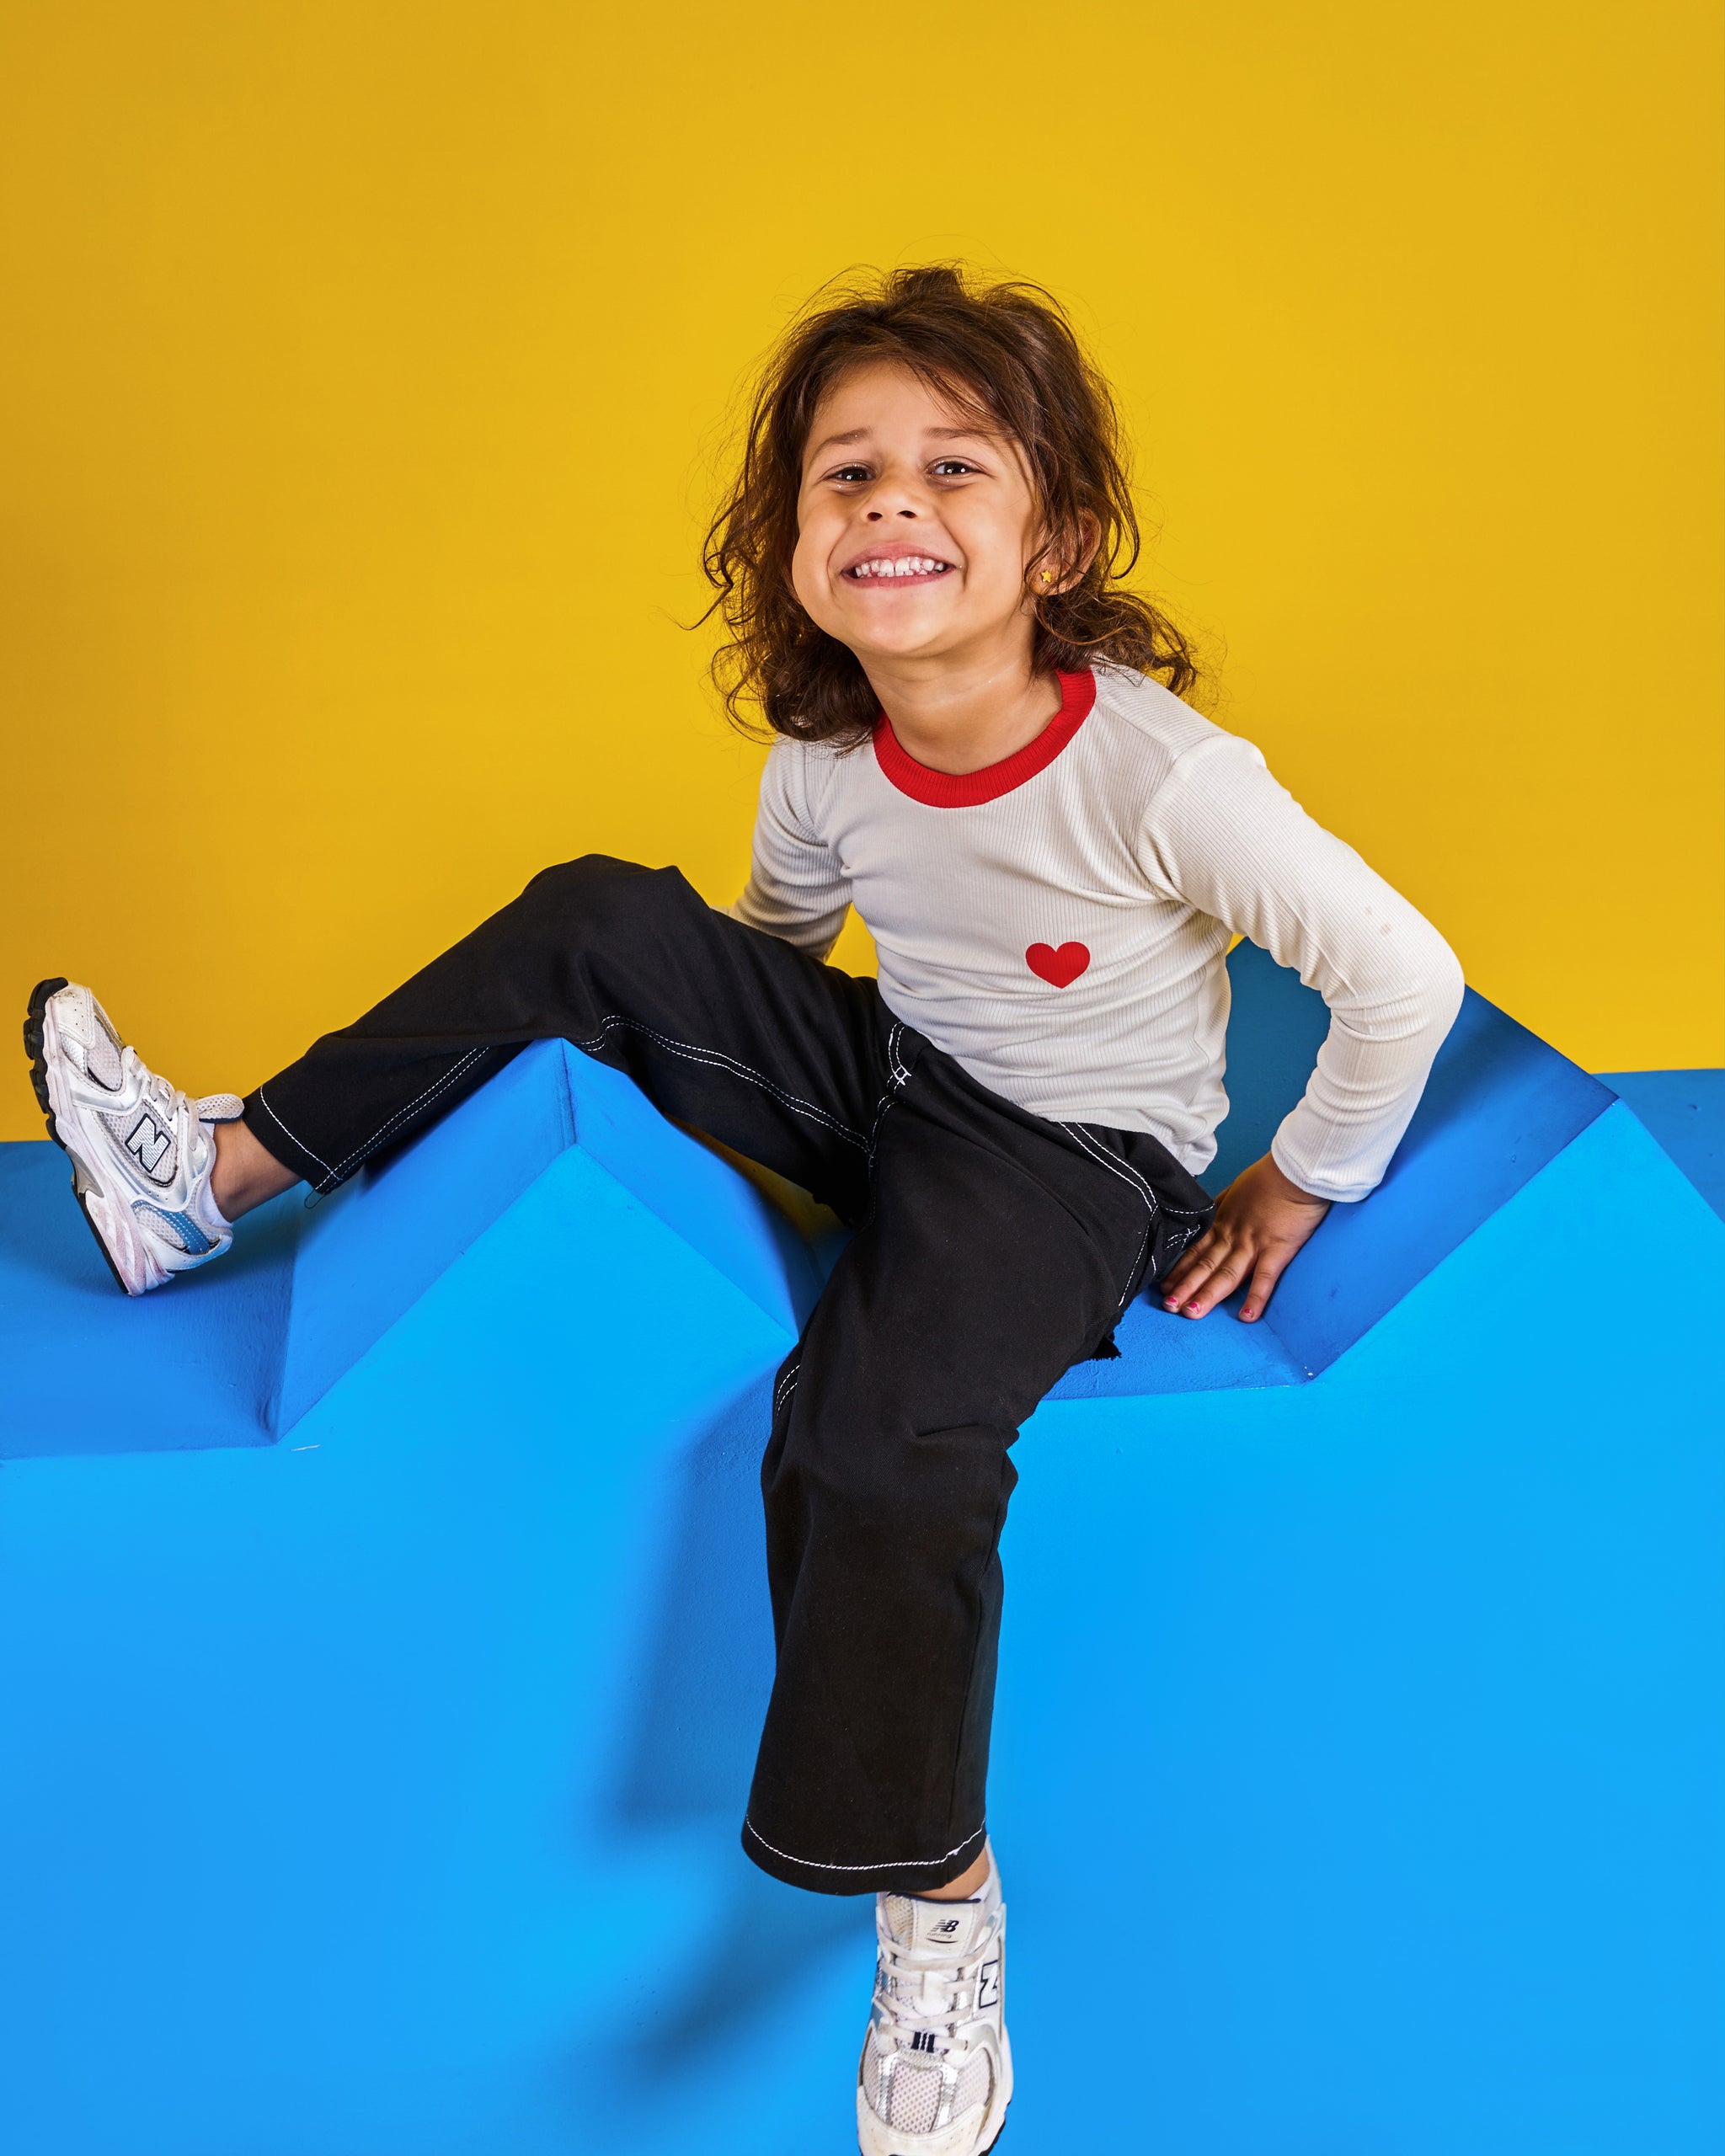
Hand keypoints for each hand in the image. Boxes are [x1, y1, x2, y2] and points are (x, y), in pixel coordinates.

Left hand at [1159, 1152, 1330, 1322]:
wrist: (1295, 1170)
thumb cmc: (1269, 1177)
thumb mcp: (1236, 1189)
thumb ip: (1222, 1205)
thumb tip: (1210, 1211)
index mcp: (1223, 1222)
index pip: (1196, 1250)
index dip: (1179, 1269)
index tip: (1165, 1286)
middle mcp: (1233, 1235)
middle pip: (1205, 1265)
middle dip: (1185, 1287)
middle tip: (1168, 1306)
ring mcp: (1254, 1243)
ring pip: (1226, 1274)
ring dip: (1207, 1295)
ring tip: (1190, 1313)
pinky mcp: (1277, 1249)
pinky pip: (1264, 1278)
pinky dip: (1255, 1298)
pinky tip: (1246, 1317)